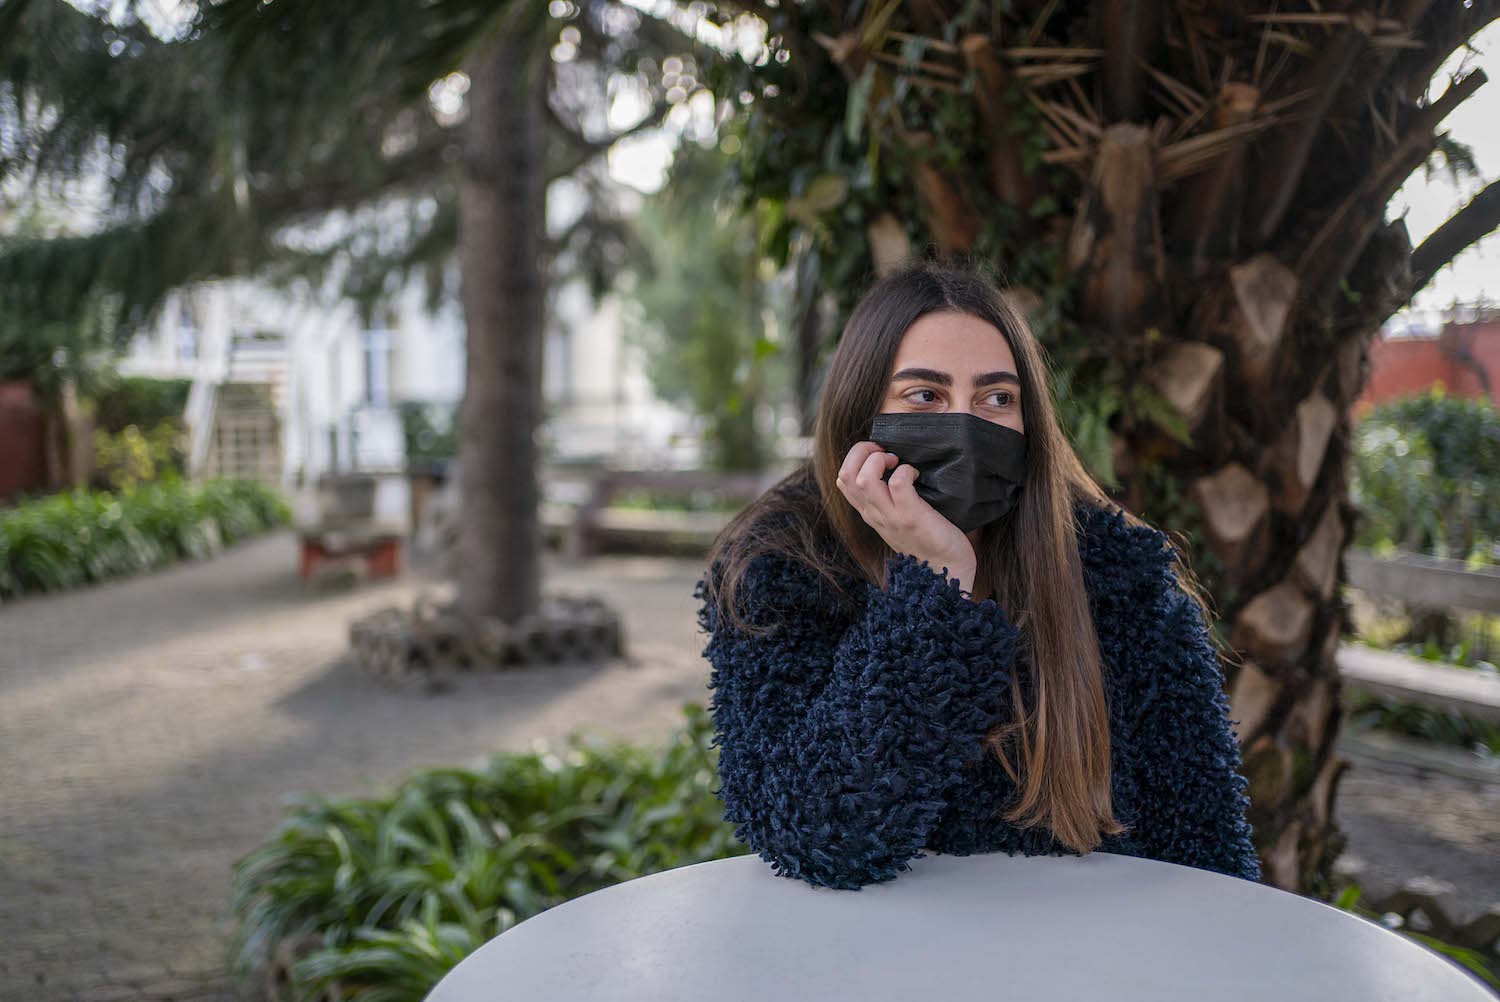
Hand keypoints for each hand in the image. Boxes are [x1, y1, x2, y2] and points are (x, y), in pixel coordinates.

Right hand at [835, 441, 976, 593]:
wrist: (945, 573)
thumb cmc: (928, 541)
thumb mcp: (899, 520)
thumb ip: (890, 499)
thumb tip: (895, 467)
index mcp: (869, 513)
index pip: (843, 479)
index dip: (856, 457)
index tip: (879, 453)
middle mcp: (874, 515)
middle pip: (846, 474)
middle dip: (862, 451)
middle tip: (886, 451)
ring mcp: (890, 517)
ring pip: (864, 478)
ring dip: (879, 460)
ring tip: (897, 461)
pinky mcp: (911, 517)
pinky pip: (898, 483)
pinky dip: (906, 471)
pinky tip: (917, 475)